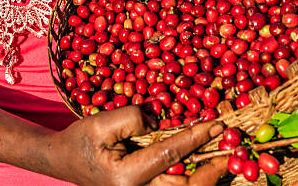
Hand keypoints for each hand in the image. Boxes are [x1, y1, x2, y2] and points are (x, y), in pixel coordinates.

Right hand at [48, 106, 227, 185]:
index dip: (194, 138)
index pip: (170, 155)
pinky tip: (206, 162)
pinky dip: (193, 176)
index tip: (215, 124)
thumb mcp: (102, 122)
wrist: (64, 160)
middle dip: (212, 171)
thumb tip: (160, 120)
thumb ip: (132, 118)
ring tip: (226, 157)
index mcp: (128, 178)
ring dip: (206, 176)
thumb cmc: (81, 140)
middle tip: (233, 151)